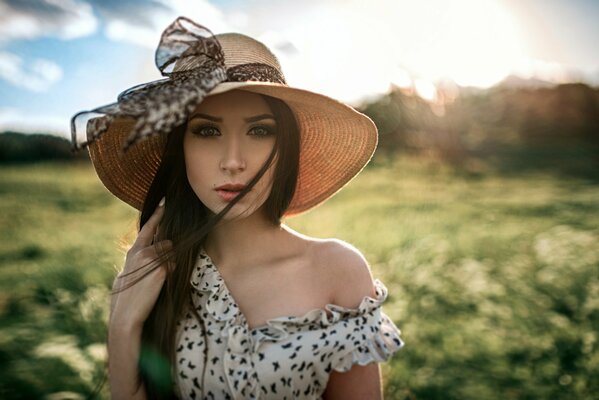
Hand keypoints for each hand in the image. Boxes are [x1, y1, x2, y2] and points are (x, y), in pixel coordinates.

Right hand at [109, 199, 172, 332]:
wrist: (125, 315)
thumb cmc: (124, 299)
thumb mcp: (126, 274)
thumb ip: (136, 261)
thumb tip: (143, 255)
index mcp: (132, 252)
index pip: (147, 229)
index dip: (157, 216)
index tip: (164, 202)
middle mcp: (142, 252)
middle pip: (166, 243)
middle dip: (167, 254)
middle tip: (156, 272)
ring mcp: (152, 259)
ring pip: (172, 256)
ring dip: (169, 266)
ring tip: (155, 282)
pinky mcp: (162, 269)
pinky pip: (174, 268)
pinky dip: (171, 276)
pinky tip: (159, 286)